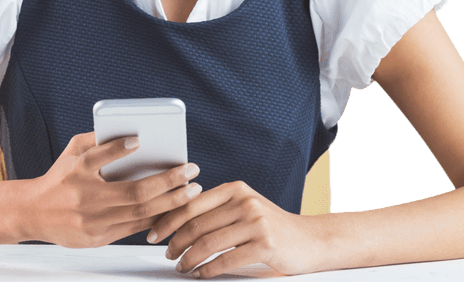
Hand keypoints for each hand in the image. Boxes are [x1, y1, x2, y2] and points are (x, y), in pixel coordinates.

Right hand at [26, 131, 202, 247]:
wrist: (34, 213)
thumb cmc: (58, 178)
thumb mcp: (71, 152)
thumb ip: (97, 140)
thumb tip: (130, 134)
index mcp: (76, 172)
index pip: (98, 158)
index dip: (118, 149)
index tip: (140, 139)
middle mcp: (86, 198)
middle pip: (134, 193)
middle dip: (168, 182)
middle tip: (191, 171)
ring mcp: (93, 222)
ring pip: (140, 213)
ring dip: (170, 202)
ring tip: (191, 191)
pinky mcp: (98, 238)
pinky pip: (134, 228)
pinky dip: (156, 217)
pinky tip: (173, 208)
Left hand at [149, 180, 318, 277]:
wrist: (310, 240)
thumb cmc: (272, 226)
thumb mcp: (245, 208)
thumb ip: (218, 208)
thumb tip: (177, 220)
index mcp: (235, 189)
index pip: (192, 203)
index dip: (168, 219)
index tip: (154, 232)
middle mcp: (245, 202)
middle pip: (197, 224)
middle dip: (175, 242)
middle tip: (167, 254)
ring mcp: (256, 223)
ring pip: (208, 243)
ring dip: (189, 259)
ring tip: (182, 267)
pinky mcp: (264, 245)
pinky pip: (226, 260)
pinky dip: (208, 270)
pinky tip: (201, 274)